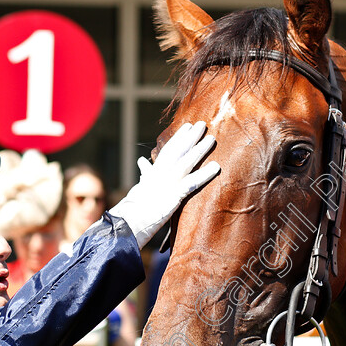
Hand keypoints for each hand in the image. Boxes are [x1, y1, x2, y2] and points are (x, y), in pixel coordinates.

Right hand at [109, 122, 219, 247]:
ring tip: (212, 139)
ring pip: (186, 162)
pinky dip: (205, 174)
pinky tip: (216, 167)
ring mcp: (167, 183)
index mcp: (154, 171)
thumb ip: (145, 173)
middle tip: (202, 124)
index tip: (188, 126)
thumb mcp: (140, 186)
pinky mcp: (173, 195)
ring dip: (200, 149)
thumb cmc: (134, 207)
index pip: (168, 150)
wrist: (129, 221)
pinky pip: (192, 183)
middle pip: (178, 151)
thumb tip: (142, 161)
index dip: (178, 137)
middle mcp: (161, 173)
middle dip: (190, 137)